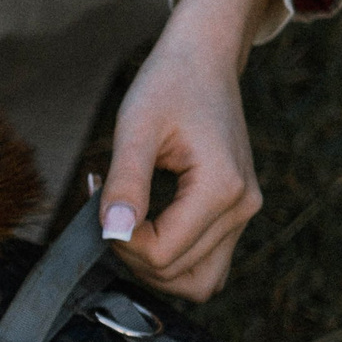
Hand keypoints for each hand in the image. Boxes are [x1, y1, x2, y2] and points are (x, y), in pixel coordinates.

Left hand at [100, 0, 278, 300]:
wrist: (204, 59)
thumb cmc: (169, 85)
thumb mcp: (135, 128)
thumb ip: (124, 184)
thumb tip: (112, 234)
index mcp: (223, 188)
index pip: (161, 254)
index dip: (119, 241)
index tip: (97, 198)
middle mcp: (242, 207)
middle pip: (177, 274)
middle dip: (130, 252)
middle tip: (105, 207)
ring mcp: (244, 213)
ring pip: (197, 281)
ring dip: (153, 265)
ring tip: (124, 219)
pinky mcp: (236, 213)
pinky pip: (204, 261)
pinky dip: (171, 255)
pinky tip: (143, 220)